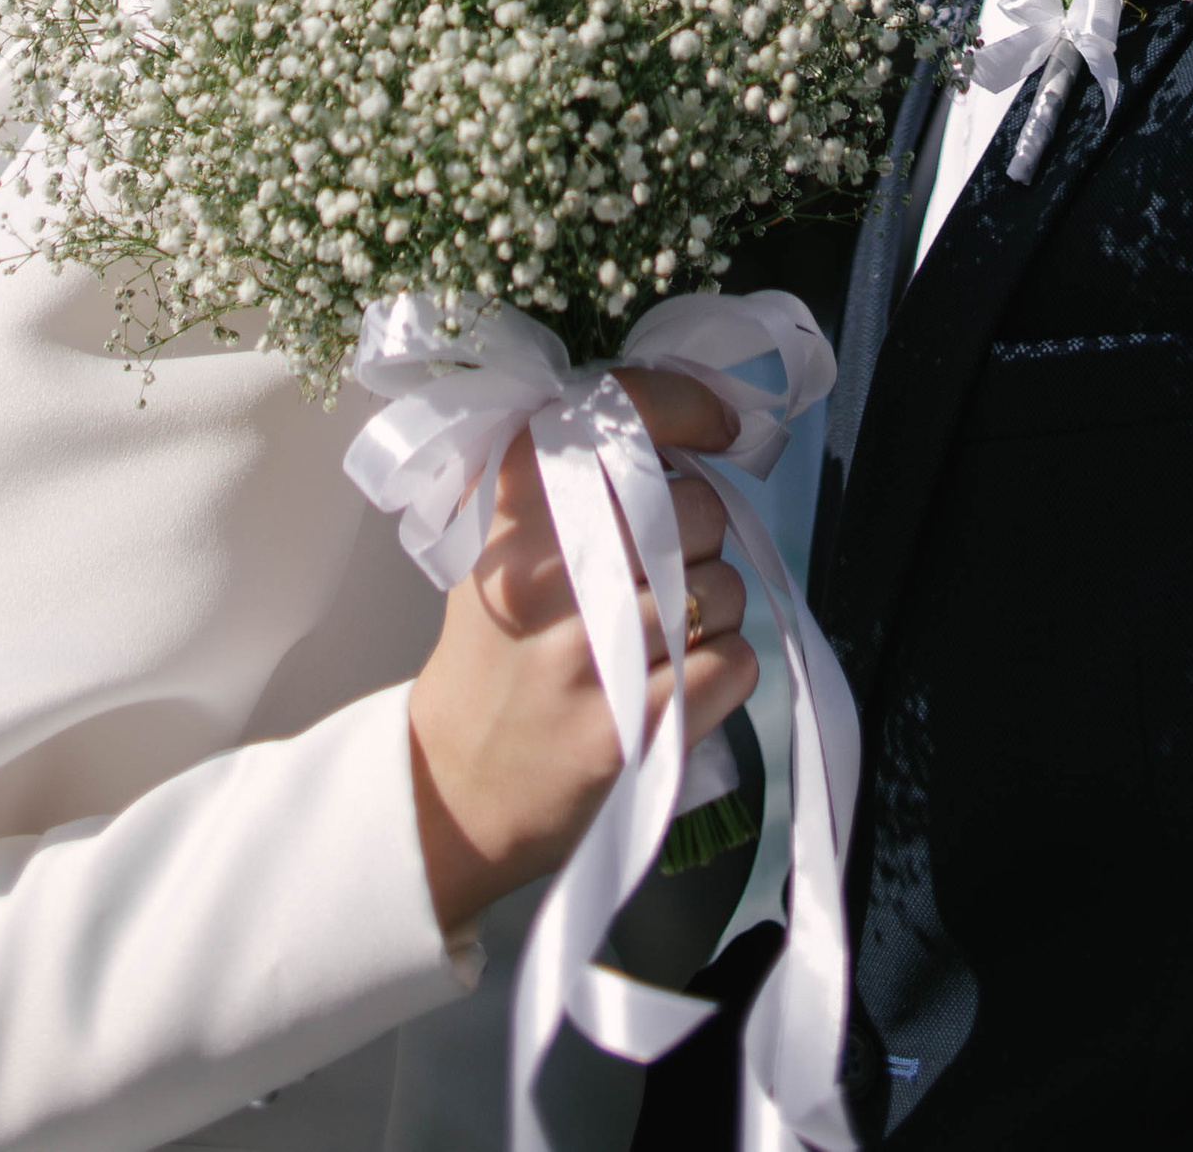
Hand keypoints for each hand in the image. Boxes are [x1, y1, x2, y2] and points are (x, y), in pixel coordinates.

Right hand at [405, 367, 757, 936]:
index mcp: (518, 508)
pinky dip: (724, 671)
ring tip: (656, 638)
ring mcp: (595, 651)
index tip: (719, 426)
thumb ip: (570, 479)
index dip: (690, 406)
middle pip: (699, 507)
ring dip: (713, 611)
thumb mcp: (499, 545)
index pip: (626, 413)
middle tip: (656, 574)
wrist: (457, 785)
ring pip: (725, 587)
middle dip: (698, 537)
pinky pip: (735, 662)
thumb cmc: (494, 654)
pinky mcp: (634, 725)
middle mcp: (554, 569)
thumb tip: (679, 423)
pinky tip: (675, 682)